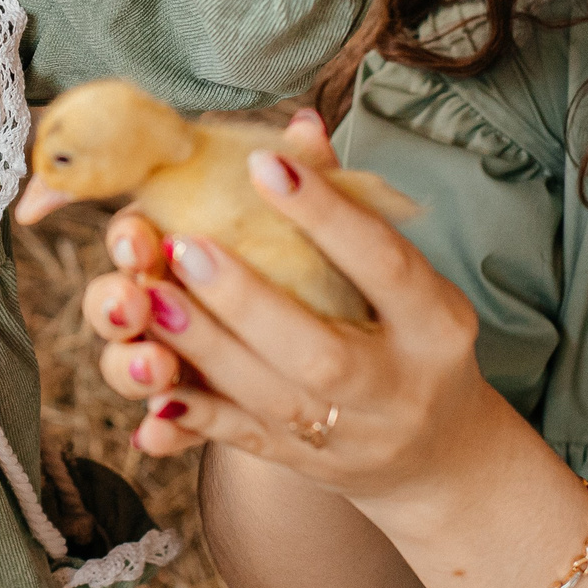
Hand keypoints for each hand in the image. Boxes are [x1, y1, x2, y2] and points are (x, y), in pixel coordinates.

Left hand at [81, 114, 502, 521]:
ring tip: (148, 299)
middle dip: (245, 300)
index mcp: (436, 325)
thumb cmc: (415, 337)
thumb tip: (299, 125)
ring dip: (203, 349)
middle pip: (320, 351)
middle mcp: (397, 386)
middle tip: (183, 246)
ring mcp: (349, 435)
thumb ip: (350, 207)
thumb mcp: (408, 278)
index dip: (326, 215)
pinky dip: (194, 418)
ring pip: (269, 398)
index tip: (262, 165)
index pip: (385, 264)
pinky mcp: (302, 462)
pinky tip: (151, 390)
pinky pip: (242, 443)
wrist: (439, 454)